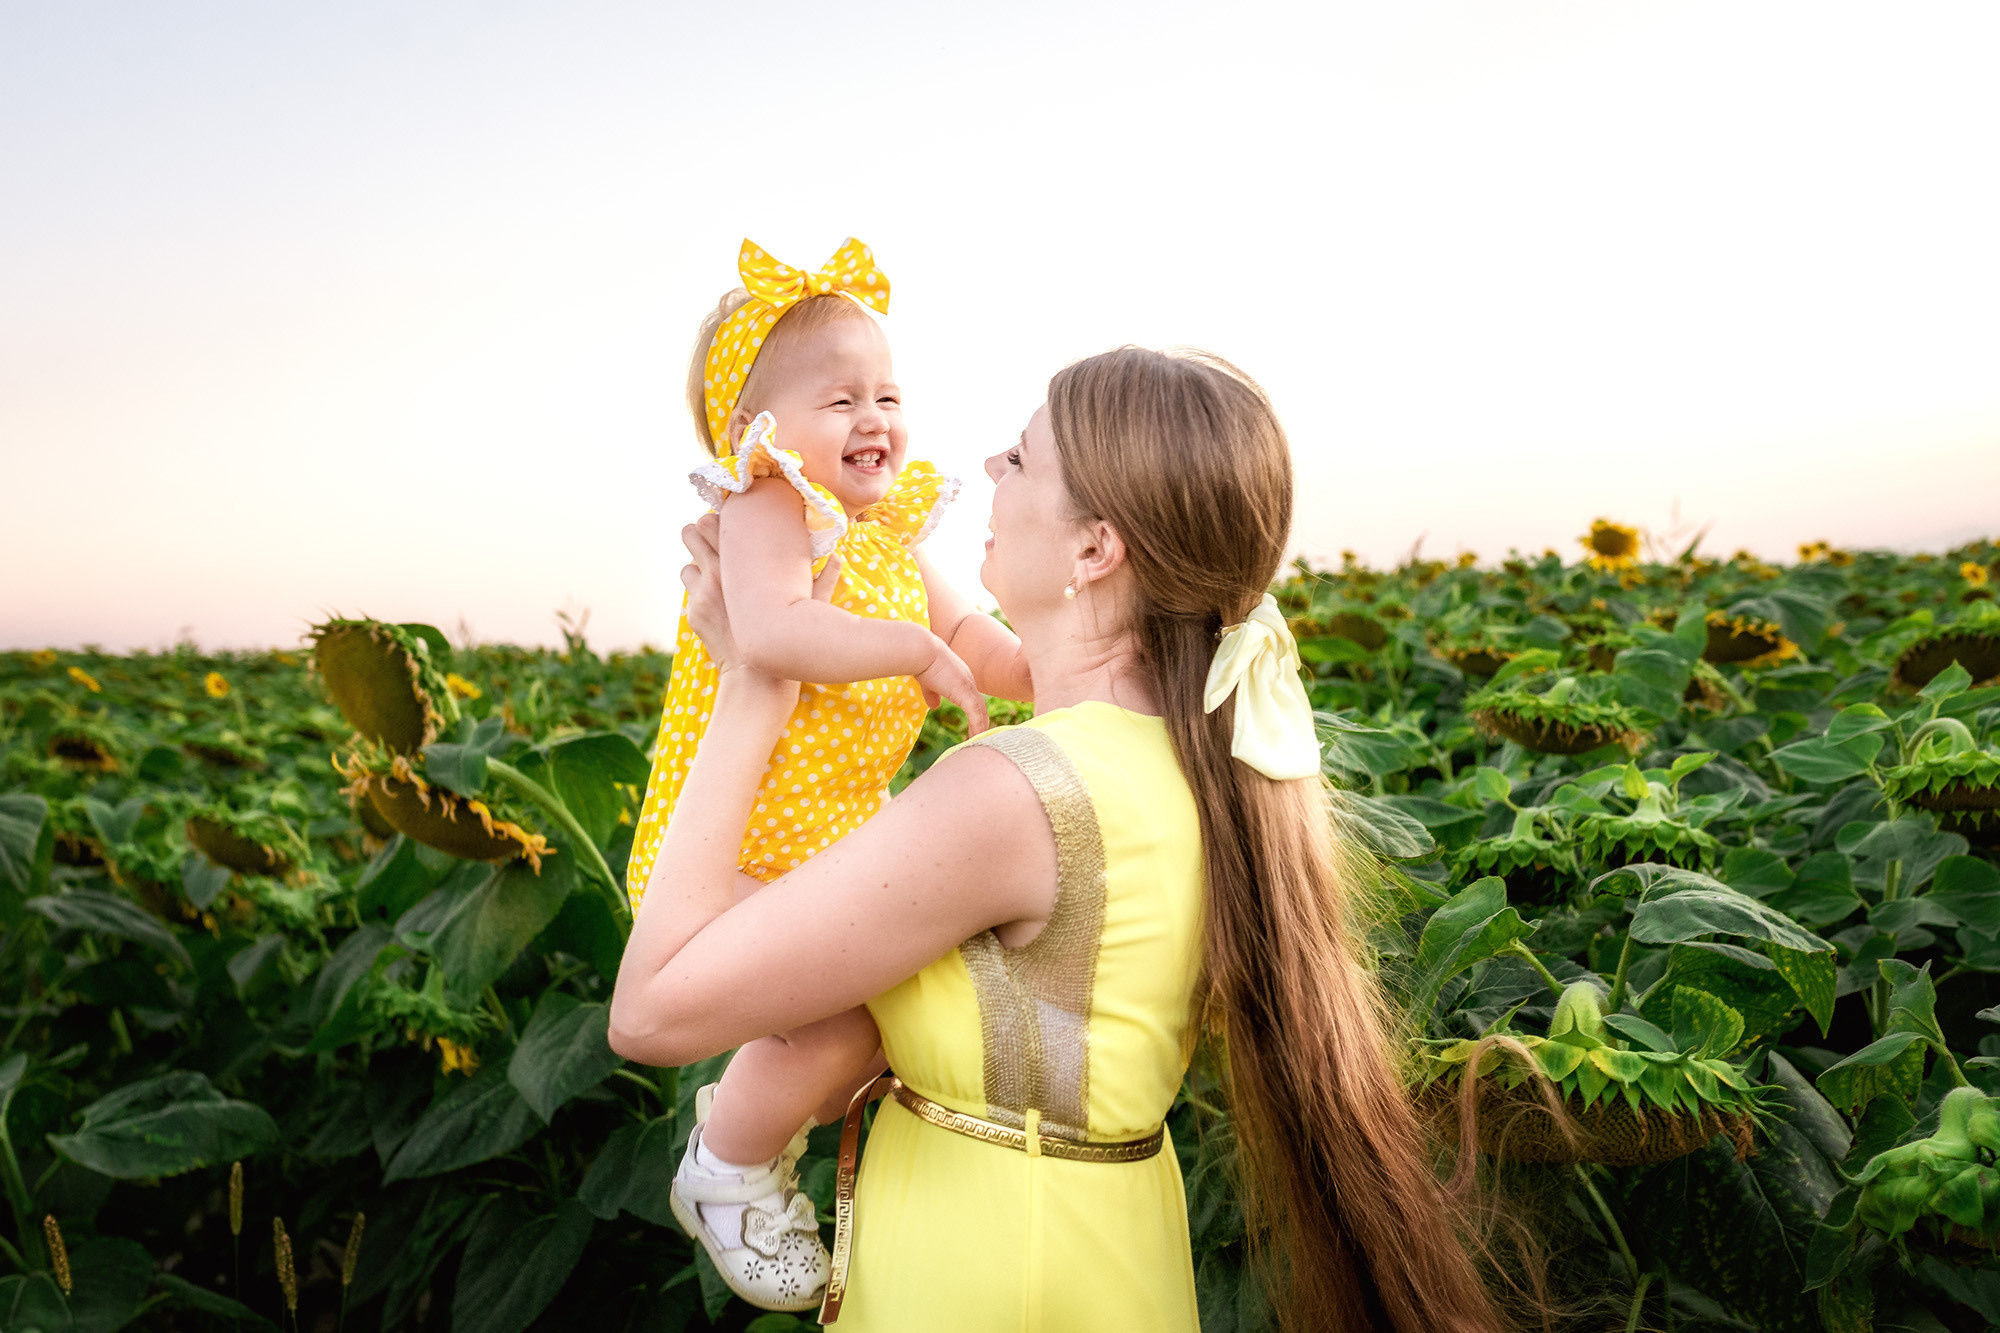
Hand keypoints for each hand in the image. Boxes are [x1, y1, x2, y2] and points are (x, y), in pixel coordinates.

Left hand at [682, 516, 841, 673]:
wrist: (756, 681)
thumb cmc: (787, 644)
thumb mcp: (810, 609)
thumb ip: (824, 581)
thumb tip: (838, 560)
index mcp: (743, 566)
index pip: (714, 521)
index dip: (720, 520)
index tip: (731, 527)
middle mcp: (718, 575)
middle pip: (692, 532)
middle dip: (700, 534)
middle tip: (714, 543)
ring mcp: (702, 595)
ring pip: (686, 562)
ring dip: (697, 565)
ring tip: (712, 573)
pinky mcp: (694, 613)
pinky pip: (689, 589)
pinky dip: (698, 590)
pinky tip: (714, 598)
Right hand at [915, 635, 990, 734]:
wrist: (922, 652)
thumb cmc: (922, 663)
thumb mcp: (928, 683)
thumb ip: (932, 694)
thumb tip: (934, 707)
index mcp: (961, 678)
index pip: (972, 698)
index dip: (974, 712)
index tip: (974, 725)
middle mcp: (968, 681)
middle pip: (980, 705)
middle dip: (981, 721)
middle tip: (982, 737)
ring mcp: (968, 686)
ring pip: (980, 711)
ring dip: (981, 727)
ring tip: (980, 741)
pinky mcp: (965, 692)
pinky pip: (975, 714)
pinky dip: (977, 726)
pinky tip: (976, 738)